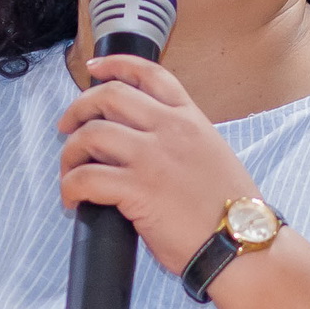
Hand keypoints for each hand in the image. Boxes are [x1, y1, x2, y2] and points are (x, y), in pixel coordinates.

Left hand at [57, 54, 260, 271]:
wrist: (242, 243)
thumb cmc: (231, 212)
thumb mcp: (213, 157)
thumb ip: (181, 141)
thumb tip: (143, 144)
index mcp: (190, 120)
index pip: (150, 74)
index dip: (115, 65)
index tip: (95, 68)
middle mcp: (170, 130)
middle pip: (109, 97)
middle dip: (78, 109)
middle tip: (67, 129)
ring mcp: (152, 158)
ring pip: (91, 134)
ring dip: (70, 153)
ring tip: (70, 173)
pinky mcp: (138, 190)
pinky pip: (86, 178)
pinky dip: (70, 188)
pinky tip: (73, 201)